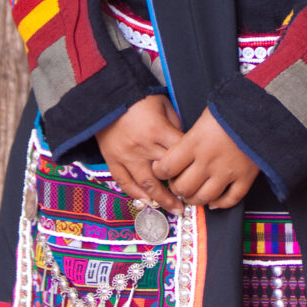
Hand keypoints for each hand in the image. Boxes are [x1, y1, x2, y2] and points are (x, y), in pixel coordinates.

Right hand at [96, 95, 184, 214]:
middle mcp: (143, 147)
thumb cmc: (138, 98)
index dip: (192, 164)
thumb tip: (185, 144)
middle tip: (192, 200)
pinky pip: (124, 183)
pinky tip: (147, 203)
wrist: (106, 98)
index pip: (180, 153)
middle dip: (180, 188)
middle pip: (166, 174)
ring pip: (147, 184)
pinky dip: (136, 195)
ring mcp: (127, 156)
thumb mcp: (163, 104)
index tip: (200, 173)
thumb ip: (175, 124)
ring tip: (174, 209)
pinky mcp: (113, 161)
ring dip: (162, 199)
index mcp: (157, 130)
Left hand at [151, 107, 258, 208]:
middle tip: (178, 182)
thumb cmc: (232, 109)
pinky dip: (220, 204)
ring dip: (195, 199)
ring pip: (203, 199)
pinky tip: (214, 200)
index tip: (161, 168)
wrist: (262, 112)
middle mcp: (208, 161)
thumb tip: (177, 149)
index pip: (167, 167)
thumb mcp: (204, 116)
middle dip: (177, 188)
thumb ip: (190, 136)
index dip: (160, 170)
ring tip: (194, 192)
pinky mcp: (245, 178)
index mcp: (195, 143)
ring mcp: (227, 172)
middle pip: (182, 188)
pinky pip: (229, 200)